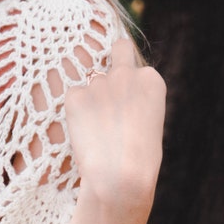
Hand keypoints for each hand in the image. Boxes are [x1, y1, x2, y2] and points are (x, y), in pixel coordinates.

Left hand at [65, 37, 165, 216]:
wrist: (121, 176)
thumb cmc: (139, 161)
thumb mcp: (149, 123)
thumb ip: (135, 100)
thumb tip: (118, 98)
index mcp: (151, 79)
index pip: (137, 67)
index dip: (129, 86)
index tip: (125, 107)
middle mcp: (126, 73)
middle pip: (119, 47)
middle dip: (112, 57)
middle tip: (105, 84)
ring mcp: (100, 82)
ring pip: (91, 82)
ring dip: (91, 100)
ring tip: (95, 131)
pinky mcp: (75, 96)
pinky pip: (72, 97)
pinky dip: (74, 112)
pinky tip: (83, 133)